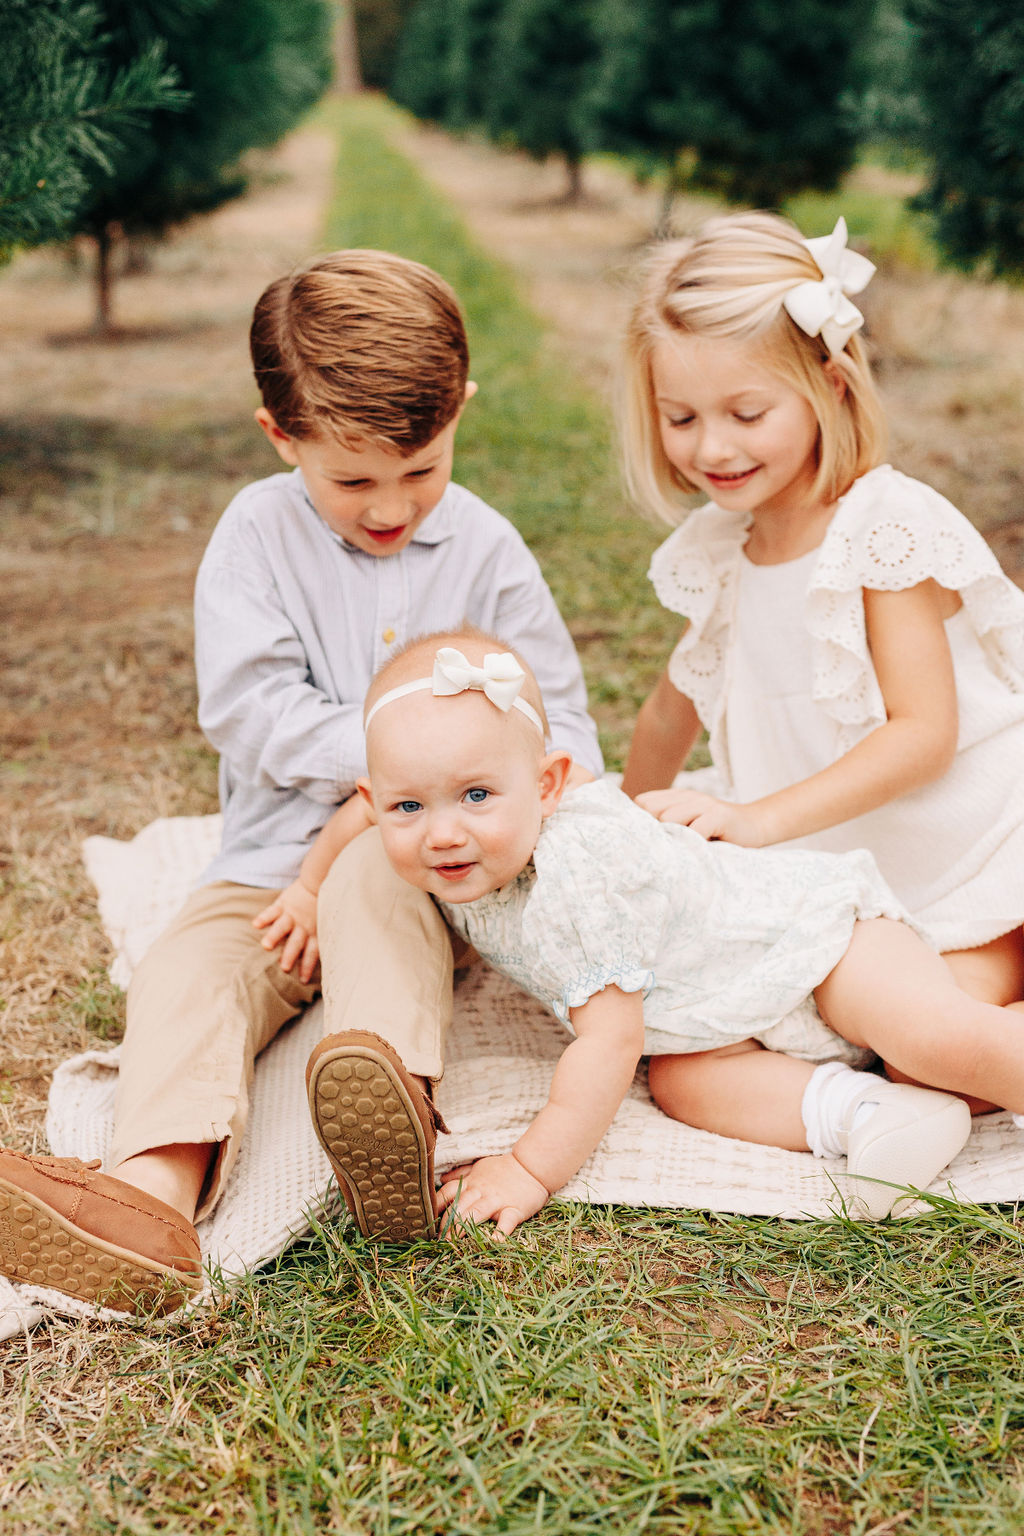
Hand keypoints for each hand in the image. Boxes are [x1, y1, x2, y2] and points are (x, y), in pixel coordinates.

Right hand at [252, 880, 319, 981]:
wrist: (319, 882)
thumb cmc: (321, 906)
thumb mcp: (325, 923)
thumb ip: (320, 938)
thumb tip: (330, 959)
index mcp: (314, 932)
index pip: (312, 952)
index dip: (307, 966)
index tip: (303, 981)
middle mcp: (303, 926)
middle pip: (296, 943)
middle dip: (290, 956)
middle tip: (284, 968)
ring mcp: (292, 915)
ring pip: (282, 927)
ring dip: (274, 937)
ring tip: (266, 946)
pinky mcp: (283, 904)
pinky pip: (272, 911)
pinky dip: (264, 918)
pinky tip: (256, 925)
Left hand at [438, 1152, 548, 1238]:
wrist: (532, 1166)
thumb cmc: (504, 1169)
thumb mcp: (479, 1167)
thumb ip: (460, 1174)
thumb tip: (441, 1178)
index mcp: (471, 1183)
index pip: (447, 1193)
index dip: (434, 1207)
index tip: (424, 1221)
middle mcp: (480, 1191)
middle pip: (458, 1207)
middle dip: (445, 1224)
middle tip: (435, 1241)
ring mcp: (497, 1200)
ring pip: (475, 1213)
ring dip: (462, 1228)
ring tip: (452, 1244)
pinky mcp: (514, 1209)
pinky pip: (506, 1221)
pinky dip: (500, 1232)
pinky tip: (494, 1242)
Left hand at [635, 788, 769, 846]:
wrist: (755, 826)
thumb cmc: (717, 833)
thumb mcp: (689, 826)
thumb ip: (668, 828)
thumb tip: (638, 845)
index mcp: (676, 797)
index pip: (642, 803)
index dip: (643, 823)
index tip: (653, 840)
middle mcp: (687, 796)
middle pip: (651, 811)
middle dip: (655, 832)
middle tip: (669, 848)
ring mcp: (703, 803)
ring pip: (668, 818)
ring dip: (673, 838)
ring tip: (683, 850)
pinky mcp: (718, 815)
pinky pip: (695, 830)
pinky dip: (693, 843)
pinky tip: (700, 851)